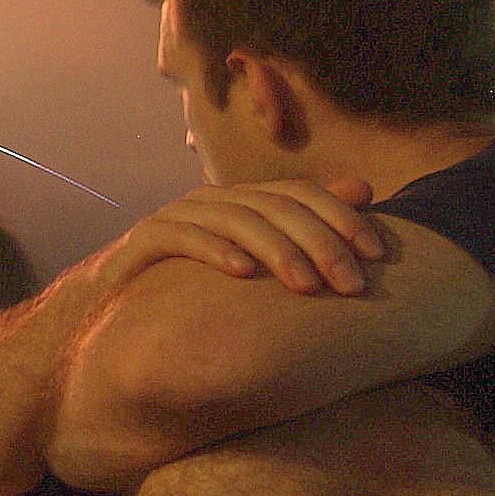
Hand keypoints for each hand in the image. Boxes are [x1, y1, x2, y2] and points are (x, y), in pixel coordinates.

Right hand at [107, 176, 385, 295]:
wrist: (116, 305)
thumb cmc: (196, 287)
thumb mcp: (258, 260)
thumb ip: (306, 225)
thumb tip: (365, 190)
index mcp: (244, 201)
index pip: (302, 194)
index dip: (343, 217)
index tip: (378, 255)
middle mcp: (213, 200)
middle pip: (276, 206)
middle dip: (321, 242)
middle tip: (352, 283)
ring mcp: (177, 216)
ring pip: (236, 218)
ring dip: (277, 251)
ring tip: (308, 287)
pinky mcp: (144, 240)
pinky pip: (182, 237)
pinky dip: (215, 251)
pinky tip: (243, 274)